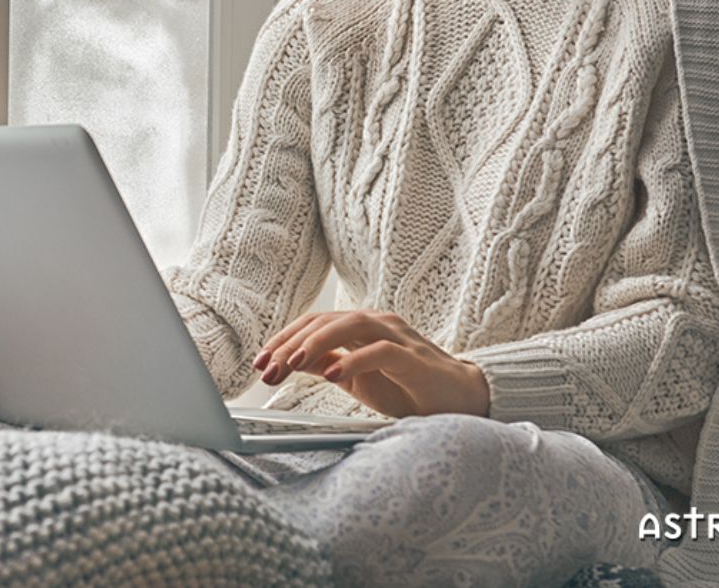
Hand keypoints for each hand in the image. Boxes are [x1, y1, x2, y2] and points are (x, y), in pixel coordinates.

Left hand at [252, 309, 490, 418]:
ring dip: (315, 344)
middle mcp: (376, 323)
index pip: (313, 323)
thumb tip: (289, 361)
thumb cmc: (408, 386)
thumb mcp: (358, 378)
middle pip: (324, 320)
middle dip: (290, 345)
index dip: (283, 340)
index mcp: (360, 326)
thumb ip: (328, 364)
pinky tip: (334, 375)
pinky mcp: (412, 355)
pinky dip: (353, 360)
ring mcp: (395, 335)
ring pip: (349, 325)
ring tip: (291, 365)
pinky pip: (379, 350)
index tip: (258, 363)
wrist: (459, 398)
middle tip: (266, 369)